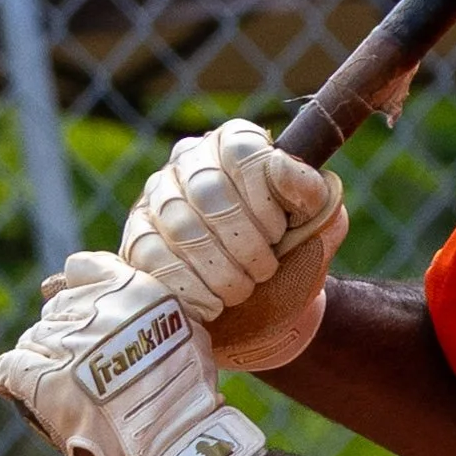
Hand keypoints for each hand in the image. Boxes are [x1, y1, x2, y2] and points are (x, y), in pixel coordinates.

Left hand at [0, 256, 268, 455]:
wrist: (177, 448)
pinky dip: (11, 377)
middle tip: (86, 369)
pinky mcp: (44, 381)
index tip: (88, 317)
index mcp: (131, 290)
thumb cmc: (187, 395)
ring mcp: (67, 345)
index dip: (80, 292)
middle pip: (56, 308)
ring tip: (68, 390)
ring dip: (44, 360)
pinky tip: (17, 387)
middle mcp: (96, 310)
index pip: (81, 268)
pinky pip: (9, 367)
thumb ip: (145, 304)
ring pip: (33, 338)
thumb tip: (102, 297)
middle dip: (66, 334)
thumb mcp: (184, 329)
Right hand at [112, 118, 348, 373]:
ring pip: (180, 225)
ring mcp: (157, 197)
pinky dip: (191, 287)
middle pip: (209, 190)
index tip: (279, 233)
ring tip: (241, 290)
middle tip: (263, 270)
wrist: (264, 310)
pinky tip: (212, 303)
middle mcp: (190, 161)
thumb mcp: (319, 228)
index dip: (264, 198)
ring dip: (220, 269)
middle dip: (244, 242)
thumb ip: (312, 193)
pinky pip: (153, 256)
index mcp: (236, 145)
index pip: (242, 150)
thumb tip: (279, 162)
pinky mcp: (137, 236)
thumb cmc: (292, 259)